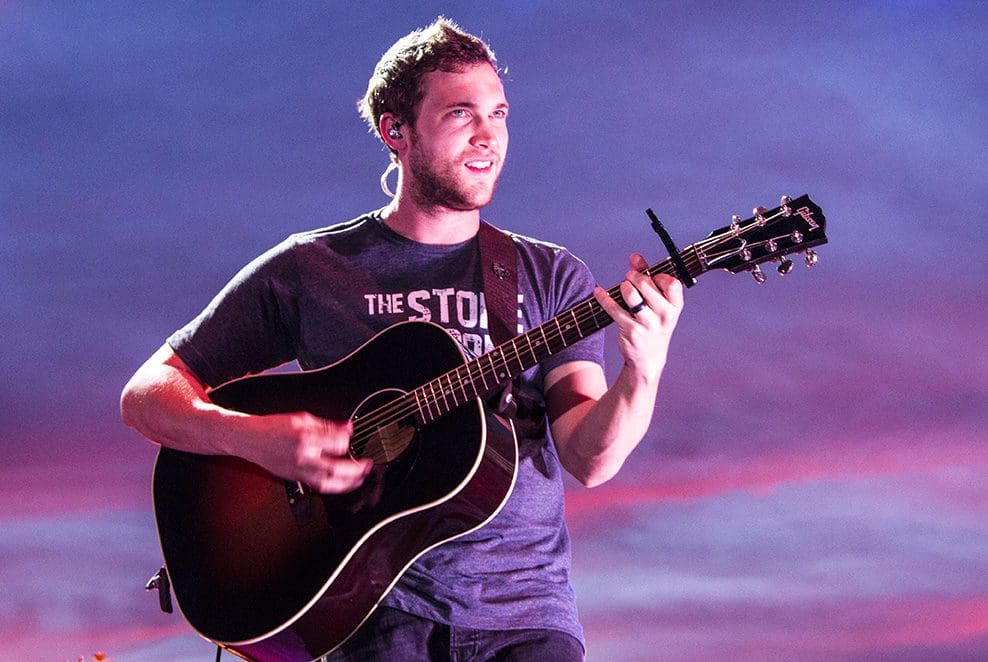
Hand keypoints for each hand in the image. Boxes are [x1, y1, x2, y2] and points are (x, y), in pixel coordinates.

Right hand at [248, 412, 372, 493]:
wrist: (250, 440)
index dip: (348, 440)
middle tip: (367, 465)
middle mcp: (302, 457)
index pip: (336, 443)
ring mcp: (297, 471)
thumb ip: (327, 425)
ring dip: (348, 483)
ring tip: (360, 478)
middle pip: (335, 469)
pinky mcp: (295, 479)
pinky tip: (343, 483)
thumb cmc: (273, 427)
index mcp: (304, 438)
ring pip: (327, 483)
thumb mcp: (302, 418)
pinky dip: (334, 486)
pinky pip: (318, 486)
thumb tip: (348, 427)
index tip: (352, 436)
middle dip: (355, 469)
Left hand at [593, 253, 683, 382]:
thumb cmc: (653, 325)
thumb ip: (648, 278)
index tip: (649, 276)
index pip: (671, 282)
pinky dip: (604, 298)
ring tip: (622, 288)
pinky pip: (614, 308)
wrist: (648, 359)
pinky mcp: (631, 331)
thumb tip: (635, 257)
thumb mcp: (658, 305)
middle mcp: (664, 315)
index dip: (657, 275)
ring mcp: (648, 324)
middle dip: (633, 276)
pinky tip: (598, 292)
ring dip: (623, 287)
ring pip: (630, 294)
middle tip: (629, 278)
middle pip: (646, 284)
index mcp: (675, 307)